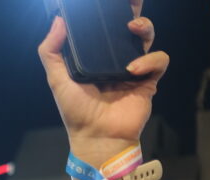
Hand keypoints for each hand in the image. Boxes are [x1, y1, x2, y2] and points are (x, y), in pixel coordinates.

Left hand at [38, 2, 168, 163]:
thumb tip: (57, 21)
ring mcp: (133, 68)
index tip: (108, 2)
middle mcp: (114, 59)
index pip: (103, 28)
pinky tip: (132, 69)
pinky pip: (159, 60)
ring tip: (132, 28)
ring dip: (144, 27)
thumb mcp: (57, 80)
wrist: (97, 137)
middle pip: (128, 26)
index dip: (108, 13)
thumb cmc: (76, 111)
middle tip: (132, 0)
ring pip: (146, 37)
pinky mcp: (148, 80)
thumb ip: (51, 52)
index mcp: (94, 57)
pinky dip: (149, 60)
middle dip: (132, 10)